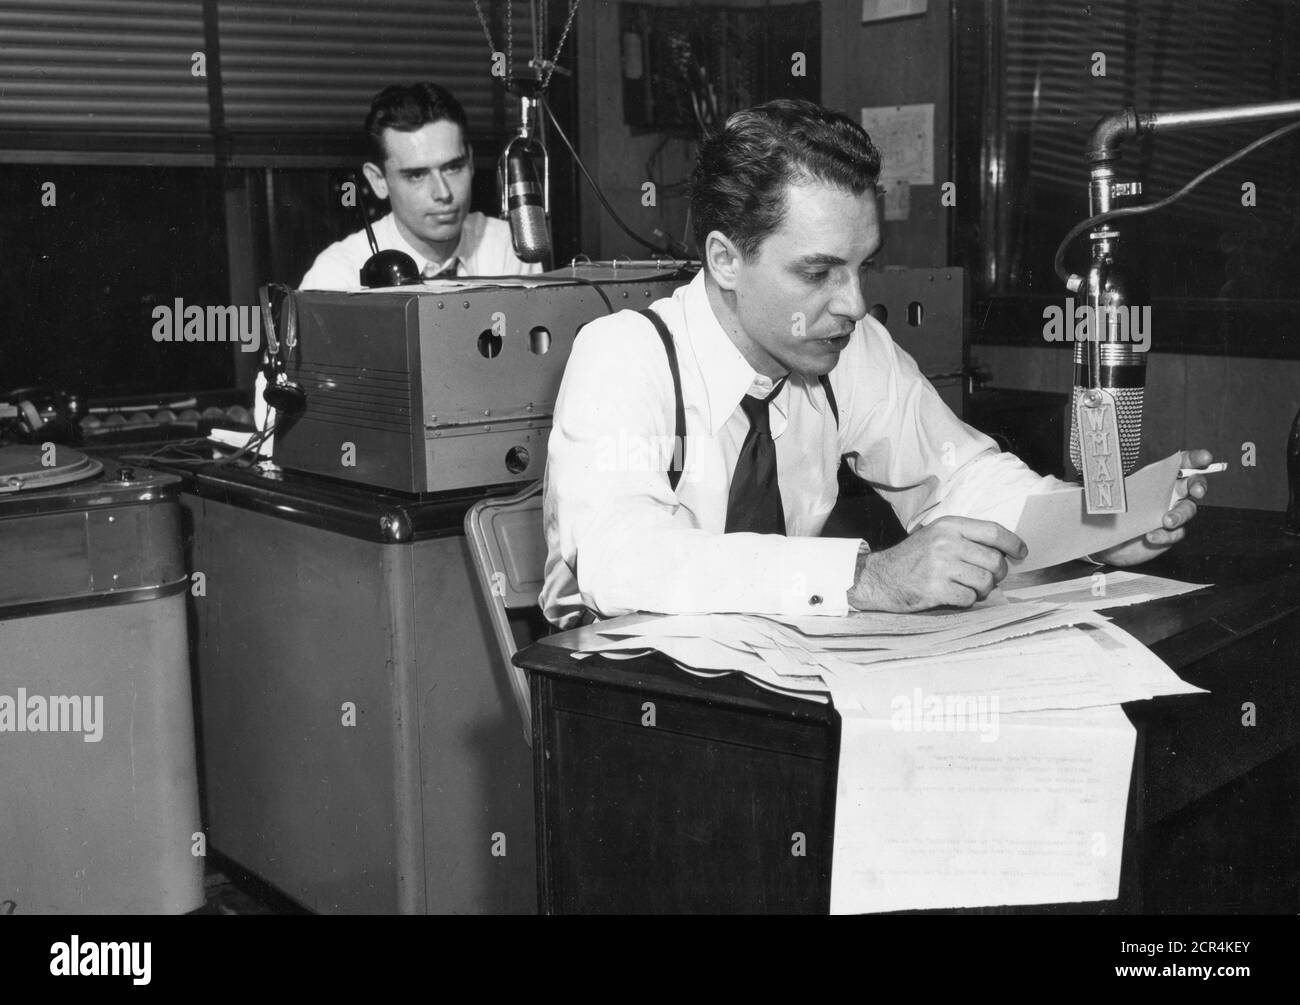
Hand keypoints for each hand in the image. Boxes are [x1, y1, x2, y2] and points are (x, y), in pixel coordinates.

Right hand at [847, 517, 1026, 611]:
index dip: (1012, 543)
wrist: (880, 578)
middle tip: (988, 578)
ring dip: (982, 590)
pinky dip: (967, 601)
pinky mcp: (935, 589)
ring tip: (968, 588)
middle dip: (997, 574)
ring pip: (985, 581)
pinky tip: (954, 596)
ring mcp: (940, 566)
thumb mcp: (936, 536)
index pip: (993, 531)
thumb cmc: (913, 559)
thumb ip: (965, 538)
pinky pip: (969, 598)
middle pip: (993, 560)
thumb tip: (1005, 551)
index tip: (1020, 553)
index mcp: (948, 526)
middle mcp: (945, 543)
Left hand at [1091, 448, 1211, 566]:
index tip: (1205, 458)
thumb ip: (1113, 480)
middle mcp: (1170, 494)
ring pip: (1187, 510)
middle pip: (1194, 485)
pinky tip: (1151, 536)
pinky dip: (1164, 535)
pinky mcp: (1169, 534)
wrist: (1108, 540)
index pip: (1181, 464)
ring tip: (1166, 521)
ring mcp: (1172, 514)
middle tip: (1196, 491)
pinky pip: (1175, 534)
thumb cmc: (1112, 510)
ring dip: (1179, 514)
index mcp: (1159, 478)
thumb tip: (1103, 470)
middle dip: (1198, 485)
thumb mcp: (1111, 493)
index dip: (1195, 459)